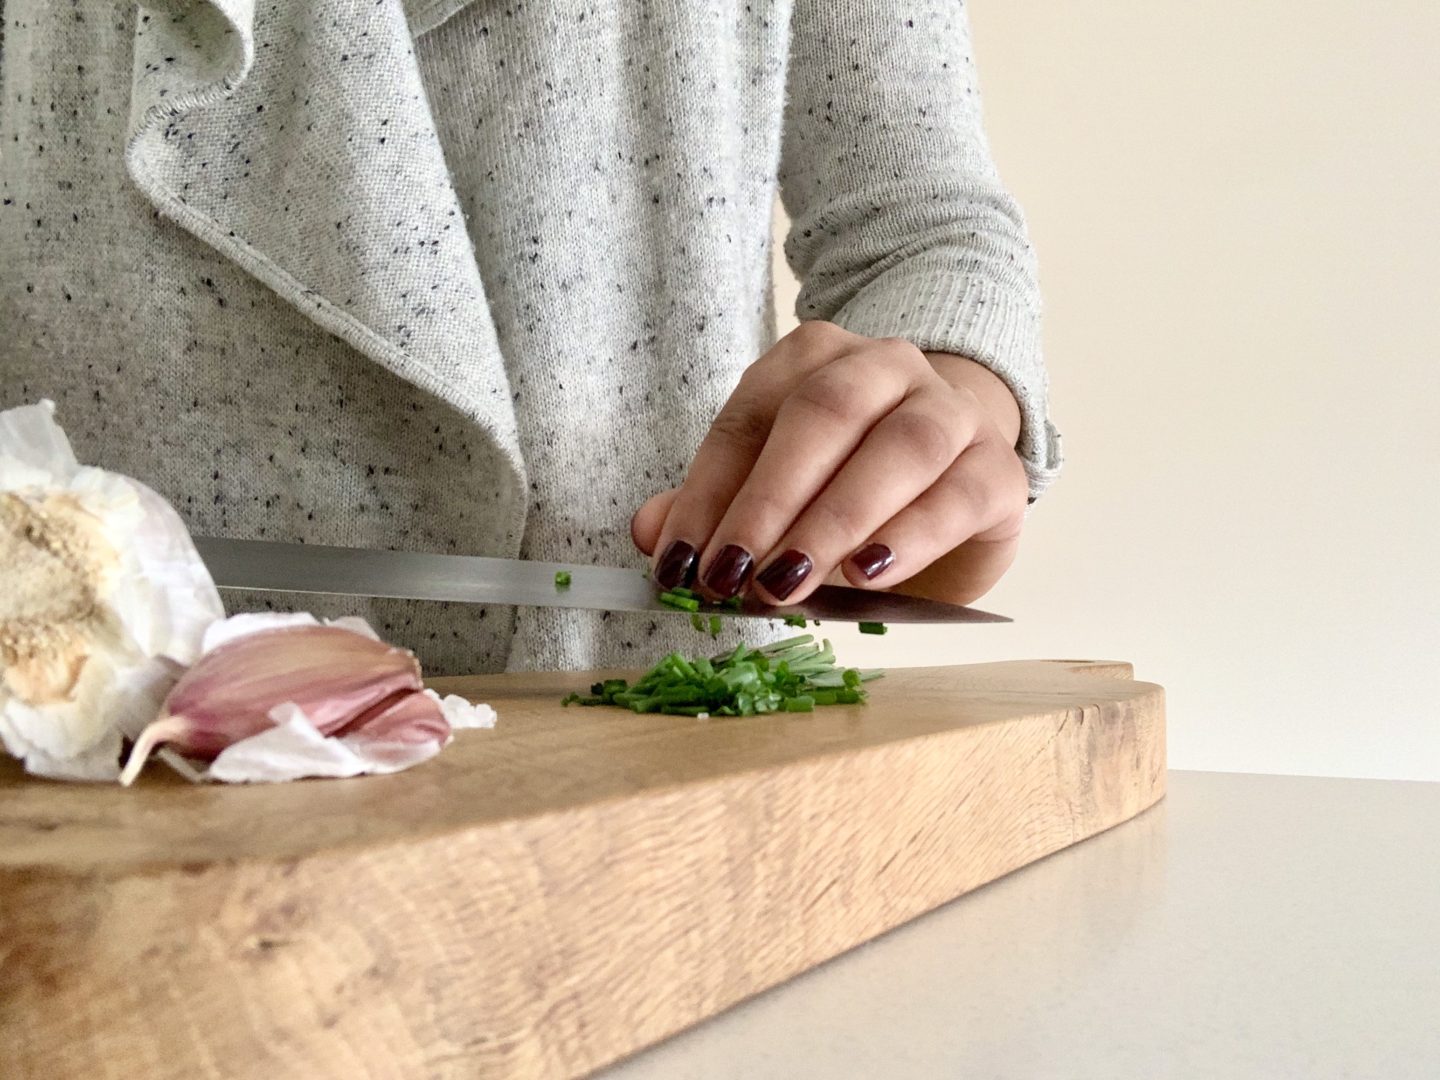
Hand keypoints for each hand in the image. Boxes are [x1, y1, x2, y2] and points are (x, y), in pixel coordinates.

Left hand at [631, 321, 1029, 607]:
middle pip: (824, 413)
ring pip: (898, 448)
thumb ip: (715, 507)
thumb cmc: (851, 486)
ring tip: (788, 582)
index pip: (751, 416)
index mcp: (815, 359)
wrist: (958, 484)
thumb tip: (650, 533)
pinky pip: (956, 496)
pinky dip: (909, 538)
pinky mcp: (998, 471)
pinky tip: (866, 575)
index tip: (677, 559)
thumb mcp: (776, 494)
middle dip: (769, 500)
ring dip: (834, 520)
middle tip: (732, 573)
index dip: (708, 491)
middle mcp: (886, 368)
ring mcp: (951, 412)